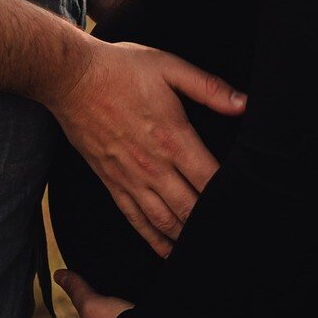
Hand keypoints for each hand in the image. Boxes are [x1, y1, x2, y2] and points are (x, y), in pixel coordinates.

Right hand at [48, 38, 245, 256]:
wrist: (72, 78)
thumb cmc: (121, 68)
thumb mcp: (169, 66)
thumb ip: (208, 87)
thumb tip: (244, 104)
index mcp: (174, 137)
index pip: (210, 180)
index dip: (230, 198)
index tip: (246, 207)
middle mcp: (154, 165)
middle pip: (191, 209)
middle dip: (212, 226)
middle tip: (231, 237)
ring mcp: (131, 177)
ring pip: (165, 222)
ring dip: (186, 238)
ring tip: (206, 249)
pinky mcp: (111, 182)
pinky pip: (136, 220)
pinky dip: (154, 240)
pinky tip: (168, 250)